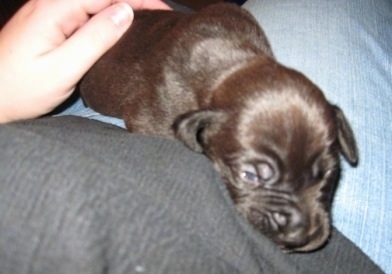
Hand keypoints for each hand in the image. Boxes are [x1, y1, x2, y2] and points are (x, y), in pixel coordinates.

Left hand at [0, 0, 169, 122]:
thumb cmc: (20, 88)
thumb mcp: (63, 68)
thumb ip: (96, 38)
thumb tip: (126, 12)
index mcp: (55, 7)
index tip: (165, 11)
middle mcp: (52, 3)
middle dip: (135, 2)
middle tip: (161, 18)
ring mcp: (49, 12)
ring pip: (95, 4)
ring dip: (122, 9)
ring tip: (148, 23)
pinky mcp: (50, 24)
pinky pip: (85, 14)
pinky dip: (107, 19)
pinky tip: (120, 30)